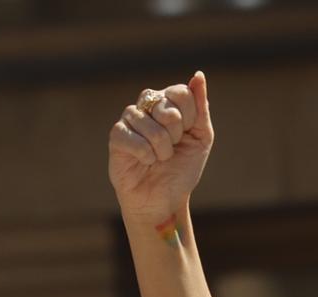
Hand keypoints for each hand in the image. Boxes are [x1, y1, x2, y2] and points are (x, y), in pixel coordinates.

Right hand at [108, 71, 213, 224]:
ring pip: (152, 126)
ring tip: (159, 159)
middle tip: (172, 148)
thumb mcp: (201, 138)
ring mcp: (129, 120)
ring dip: (163, 150)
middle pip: (167, 106)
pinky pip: (134, 139)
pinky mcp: (116, 137)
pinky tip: (146, 162)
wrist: (165, 199)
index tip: (187, 135)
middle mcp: (147, 106)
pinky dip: (147, 156)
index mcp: (167, 102)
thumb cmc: (182, 168)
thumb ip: (200, 108)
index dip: (190, 118)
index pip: (181, 93)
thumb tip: (198, 75)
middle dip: (176, 135)